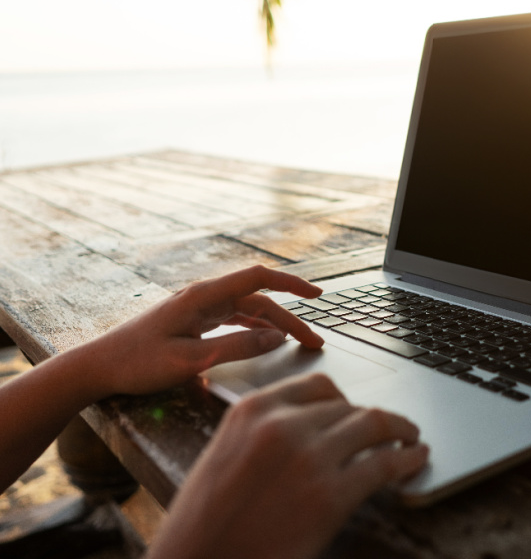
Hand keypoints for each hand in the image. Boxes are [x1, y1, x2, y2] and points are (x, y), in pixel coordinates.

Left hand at [88, 265, 324, 397]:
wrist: (97, 367)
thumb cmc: (138, 363)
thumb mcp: (190, 361)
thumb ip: (236, 348)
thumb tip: (277, 338)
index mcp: (204, 296)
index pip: (258, 278)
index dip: (291, 284)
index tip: (317, 295)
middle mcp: (205, 296)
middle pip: (259, 300)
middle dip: (291, 317)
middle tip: (315, 341)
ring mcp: (199, 308)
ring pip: (249, 311)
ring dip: (275, 325)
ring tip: (299, 342)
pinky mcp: (194, 321)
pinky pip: (234, 320)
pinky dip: (255, 329)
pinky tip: (268, 341)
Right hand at [147, 373, 428, 558]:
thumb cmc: (201, 525)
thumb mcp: (223, 455)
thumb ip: (264, 431)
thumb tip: (311, 427)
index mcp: (252, 409)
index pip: (317, 385)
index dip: (344, 399)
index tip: (355, 409)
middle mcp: (282, 424)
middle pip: (347, 405)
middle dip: (370, 419)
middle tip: (387, 429)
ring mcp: (309, 458)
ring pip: (372, 424)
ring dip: (398, 427)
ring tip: (411, 435)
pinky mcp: (330, 497)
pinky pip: (383, 464)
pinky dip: (407, 457)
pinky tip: (416, 457)